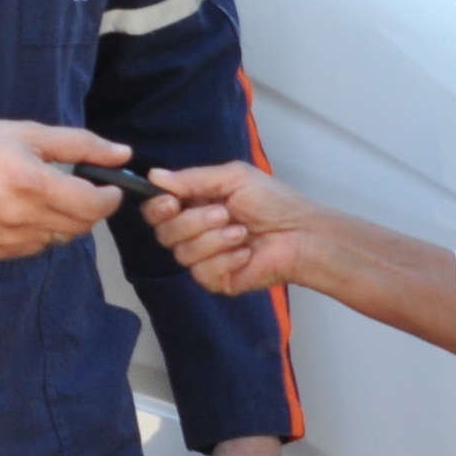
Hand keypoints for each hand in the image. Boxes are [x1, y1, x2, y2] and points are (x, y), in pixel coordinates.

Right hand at [0, 120, 128, 259]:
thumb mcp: (26, 132)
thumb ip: (80, 144)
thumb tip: (122, 154)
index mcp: (33, 184)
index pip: (93, 206)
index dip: (109, 197)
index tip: (109, 186)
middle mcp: (22, 218)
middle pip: (81, 226)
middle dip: (90, 208)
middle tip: (82, 188)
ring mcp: (7, 240)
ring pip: (59, 239)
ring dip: (65, 221)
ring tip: (48, 196)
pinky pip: (33, 248)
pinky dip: (40, 232)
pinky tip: (25, 211)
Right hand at [145, 163, 324, 294]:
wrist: (301, 234)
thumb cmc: (274, 202)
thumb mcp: (234, 178)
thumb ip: (192, 178)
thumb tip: (154, 175)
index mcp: (195, 204)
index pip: (157, 210)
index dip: (157, 207)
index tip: (172, 202)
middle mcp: (194, 232)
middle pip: (164, 233)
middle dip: (193, 221)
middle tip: (224, 213)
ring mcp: (204, 258)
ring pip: (182, 254)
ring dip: (214, 240)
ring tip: (242, 232)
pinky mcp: (216, 280)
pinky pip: (202, 272)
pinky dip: (226, 259)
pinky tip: (245, 253)